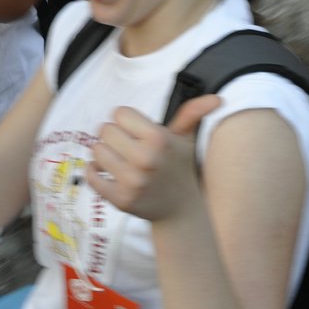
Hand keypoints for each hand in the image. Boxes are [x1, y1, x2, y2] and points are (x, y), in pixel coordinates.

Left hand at [87, 95, 221, 221]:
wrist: (180, 209)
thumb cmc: (179, 167)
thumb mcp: (186, 138)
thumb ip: (193, 113)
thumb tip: (217, 99)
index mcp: (159, 139)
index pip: (120, 113)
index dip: (126, 120)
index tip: (135, 130)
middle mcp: (145, 159)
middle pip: (105, 130)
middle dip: (114, 135)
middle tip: (126, 145)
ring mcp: (132, 181)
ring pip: (97, 151)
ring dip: (104, 153)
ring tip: (119, 158)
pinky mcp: (120, 199)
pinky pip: (91, 176)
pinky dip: (94, 171)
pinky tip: (106, 172)